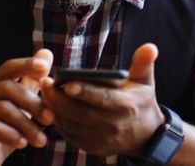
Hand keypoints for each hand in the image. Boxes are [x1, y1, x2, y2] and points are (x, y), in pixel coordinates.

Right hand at [0, 49, 54, 165]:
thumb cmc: (2, 130)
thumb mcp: (20, 106)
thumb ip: (31, 82)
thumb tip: (46, 52)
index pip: (8, 67)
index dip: (26, 64)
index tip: (45, 66)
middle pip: (7, 88)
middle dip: (33, 102)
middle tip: (51, 119)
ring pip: (3, 109)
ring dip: (27, 125)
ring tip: (42, 141)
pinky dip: (11, 135)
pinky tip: (23, 144)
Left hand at [42, 43, 164, 156]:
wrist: (145, 135)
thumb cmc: (140, 101)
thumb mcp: (145, 81)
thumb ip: (144, 63)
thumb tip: (150, 47)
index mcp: (127, 106)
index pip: (102, 99)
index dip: (84, 91)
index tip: (66, 83)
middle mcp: (114, 126)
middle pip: (80, 113)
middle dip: (59, 99)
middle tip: (45, 83)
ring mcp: (102, 139)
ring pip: (71, 125)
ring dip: (55, 109)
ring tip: (46, 92)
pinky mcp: (93, 148)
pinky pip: (70, 135)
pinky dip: (59, 121)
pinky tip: (52, 107)